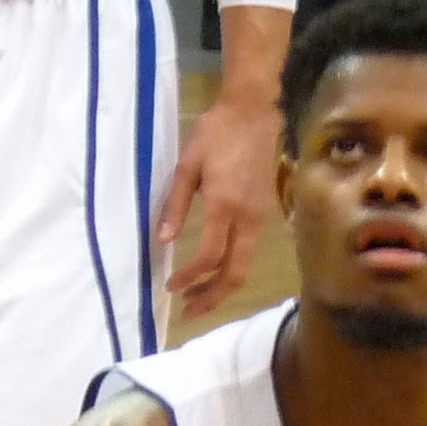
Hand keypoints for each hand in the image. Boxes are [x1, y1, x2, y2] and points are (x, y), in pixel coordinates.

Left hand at [157, 94, 281, 317]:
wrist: (255, 113)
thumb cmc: (217, 133)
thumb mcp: (188, 165)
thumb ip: (175, 205)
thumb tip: (163, 240)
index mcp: (224, 206)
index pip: (208, 256)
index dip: (189, 277)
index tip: (171, 286)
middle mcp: (246, 220)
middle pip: (233, 274)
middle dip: (211, 298)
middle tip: (189, 312)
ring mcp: (259, 221)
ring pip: (243, 268)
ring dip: (221, 288)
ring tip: (199, 298)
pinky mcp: (263, 217)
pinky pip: (247, 255)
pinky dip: (230, 271)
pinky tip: (214, 274)